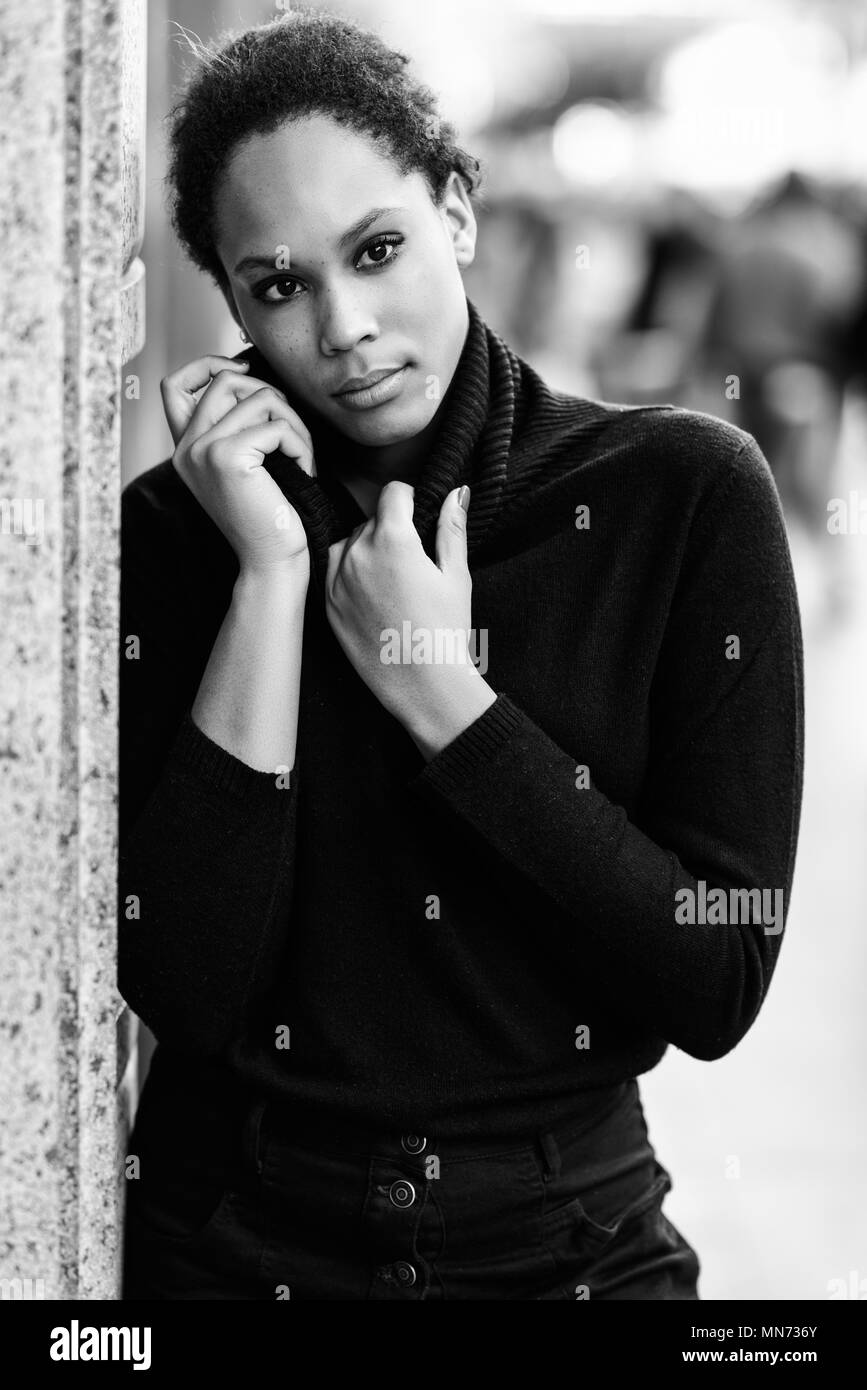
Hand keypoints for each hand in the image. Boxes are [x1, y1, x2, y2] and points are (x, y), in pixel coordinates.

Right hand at [161, 354, 314, 576]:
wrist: (271, 562)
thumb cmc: (268, 518)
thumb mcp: (245, 467)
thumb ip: (235, 428)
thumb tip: (250, 375)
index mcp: (185, 449)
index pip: (173, 384)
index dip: (208, 365)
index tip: (245, 372)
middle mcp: (186, 448)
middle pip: (226, 380)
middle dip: (271, 396)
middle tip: (289, 431)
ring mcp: (202, 451)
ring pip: (260, 398)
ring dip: (294, 423)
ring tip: (301, 456)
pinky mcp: (227, 457)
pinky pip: (277, 425)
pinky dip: (300, 444)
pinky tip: (304, 471)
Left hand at [325, 482, 495, 754]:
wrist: (423, 684)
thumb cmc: (445, 631)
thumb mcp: (456, 575)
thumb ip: (452, 528)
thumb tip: (457, 492)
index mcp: (393, 540)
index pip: (393, 493)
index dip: (410, 499)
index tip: (419, 514)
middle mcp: (358, 554)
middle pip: (371, 519)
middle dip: (391, 529)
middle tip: (412, 560)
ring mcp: (338, 580)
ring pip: (349, 543)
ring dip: (367, 549)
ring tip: (392, 579)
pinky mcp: (328, 605)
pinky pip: (334, 571)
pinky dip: (350, 572)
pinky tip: (374, 594)